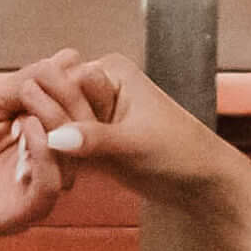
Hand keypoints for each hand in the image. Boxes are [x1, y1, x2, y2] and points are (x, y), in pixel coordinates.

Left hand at [0, 67, 83, 250]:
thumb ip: (25, 81)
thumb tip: (69, 59)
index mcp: (39, 130)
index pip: (79, 107)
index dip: (80, 85)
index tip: (71, 65)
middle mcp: (45, 158)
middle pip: (83, 131)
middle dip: (71, 100)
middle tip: (47, 81)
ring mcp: (36, 185)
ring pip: (72, 157)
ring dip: (58, 122)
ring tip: (30, 101)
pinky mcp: (24, 210)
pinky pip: (50, 185)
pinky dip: (45, 153)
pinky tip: (28, 129)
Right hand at [25, 53, 226, 208]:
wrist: (199, 180)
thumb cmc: (181, 151)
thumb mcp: (135, 143)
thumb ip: (94, 139)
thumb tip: (56, 137)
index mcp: (111, 71)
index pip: (64, 80)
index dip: (60, 108)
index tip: (61, 137)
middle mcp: (98, 86)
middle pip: (53, 101)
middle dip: (52, 129)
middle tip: (59, 157)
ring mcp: (92, 113)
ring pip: (52, 125)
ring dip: (54, 148)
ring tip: (66, 171)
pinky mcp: (89, 139)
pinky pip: (60, 145)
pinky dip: (60, 160)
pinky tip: (67, 177)